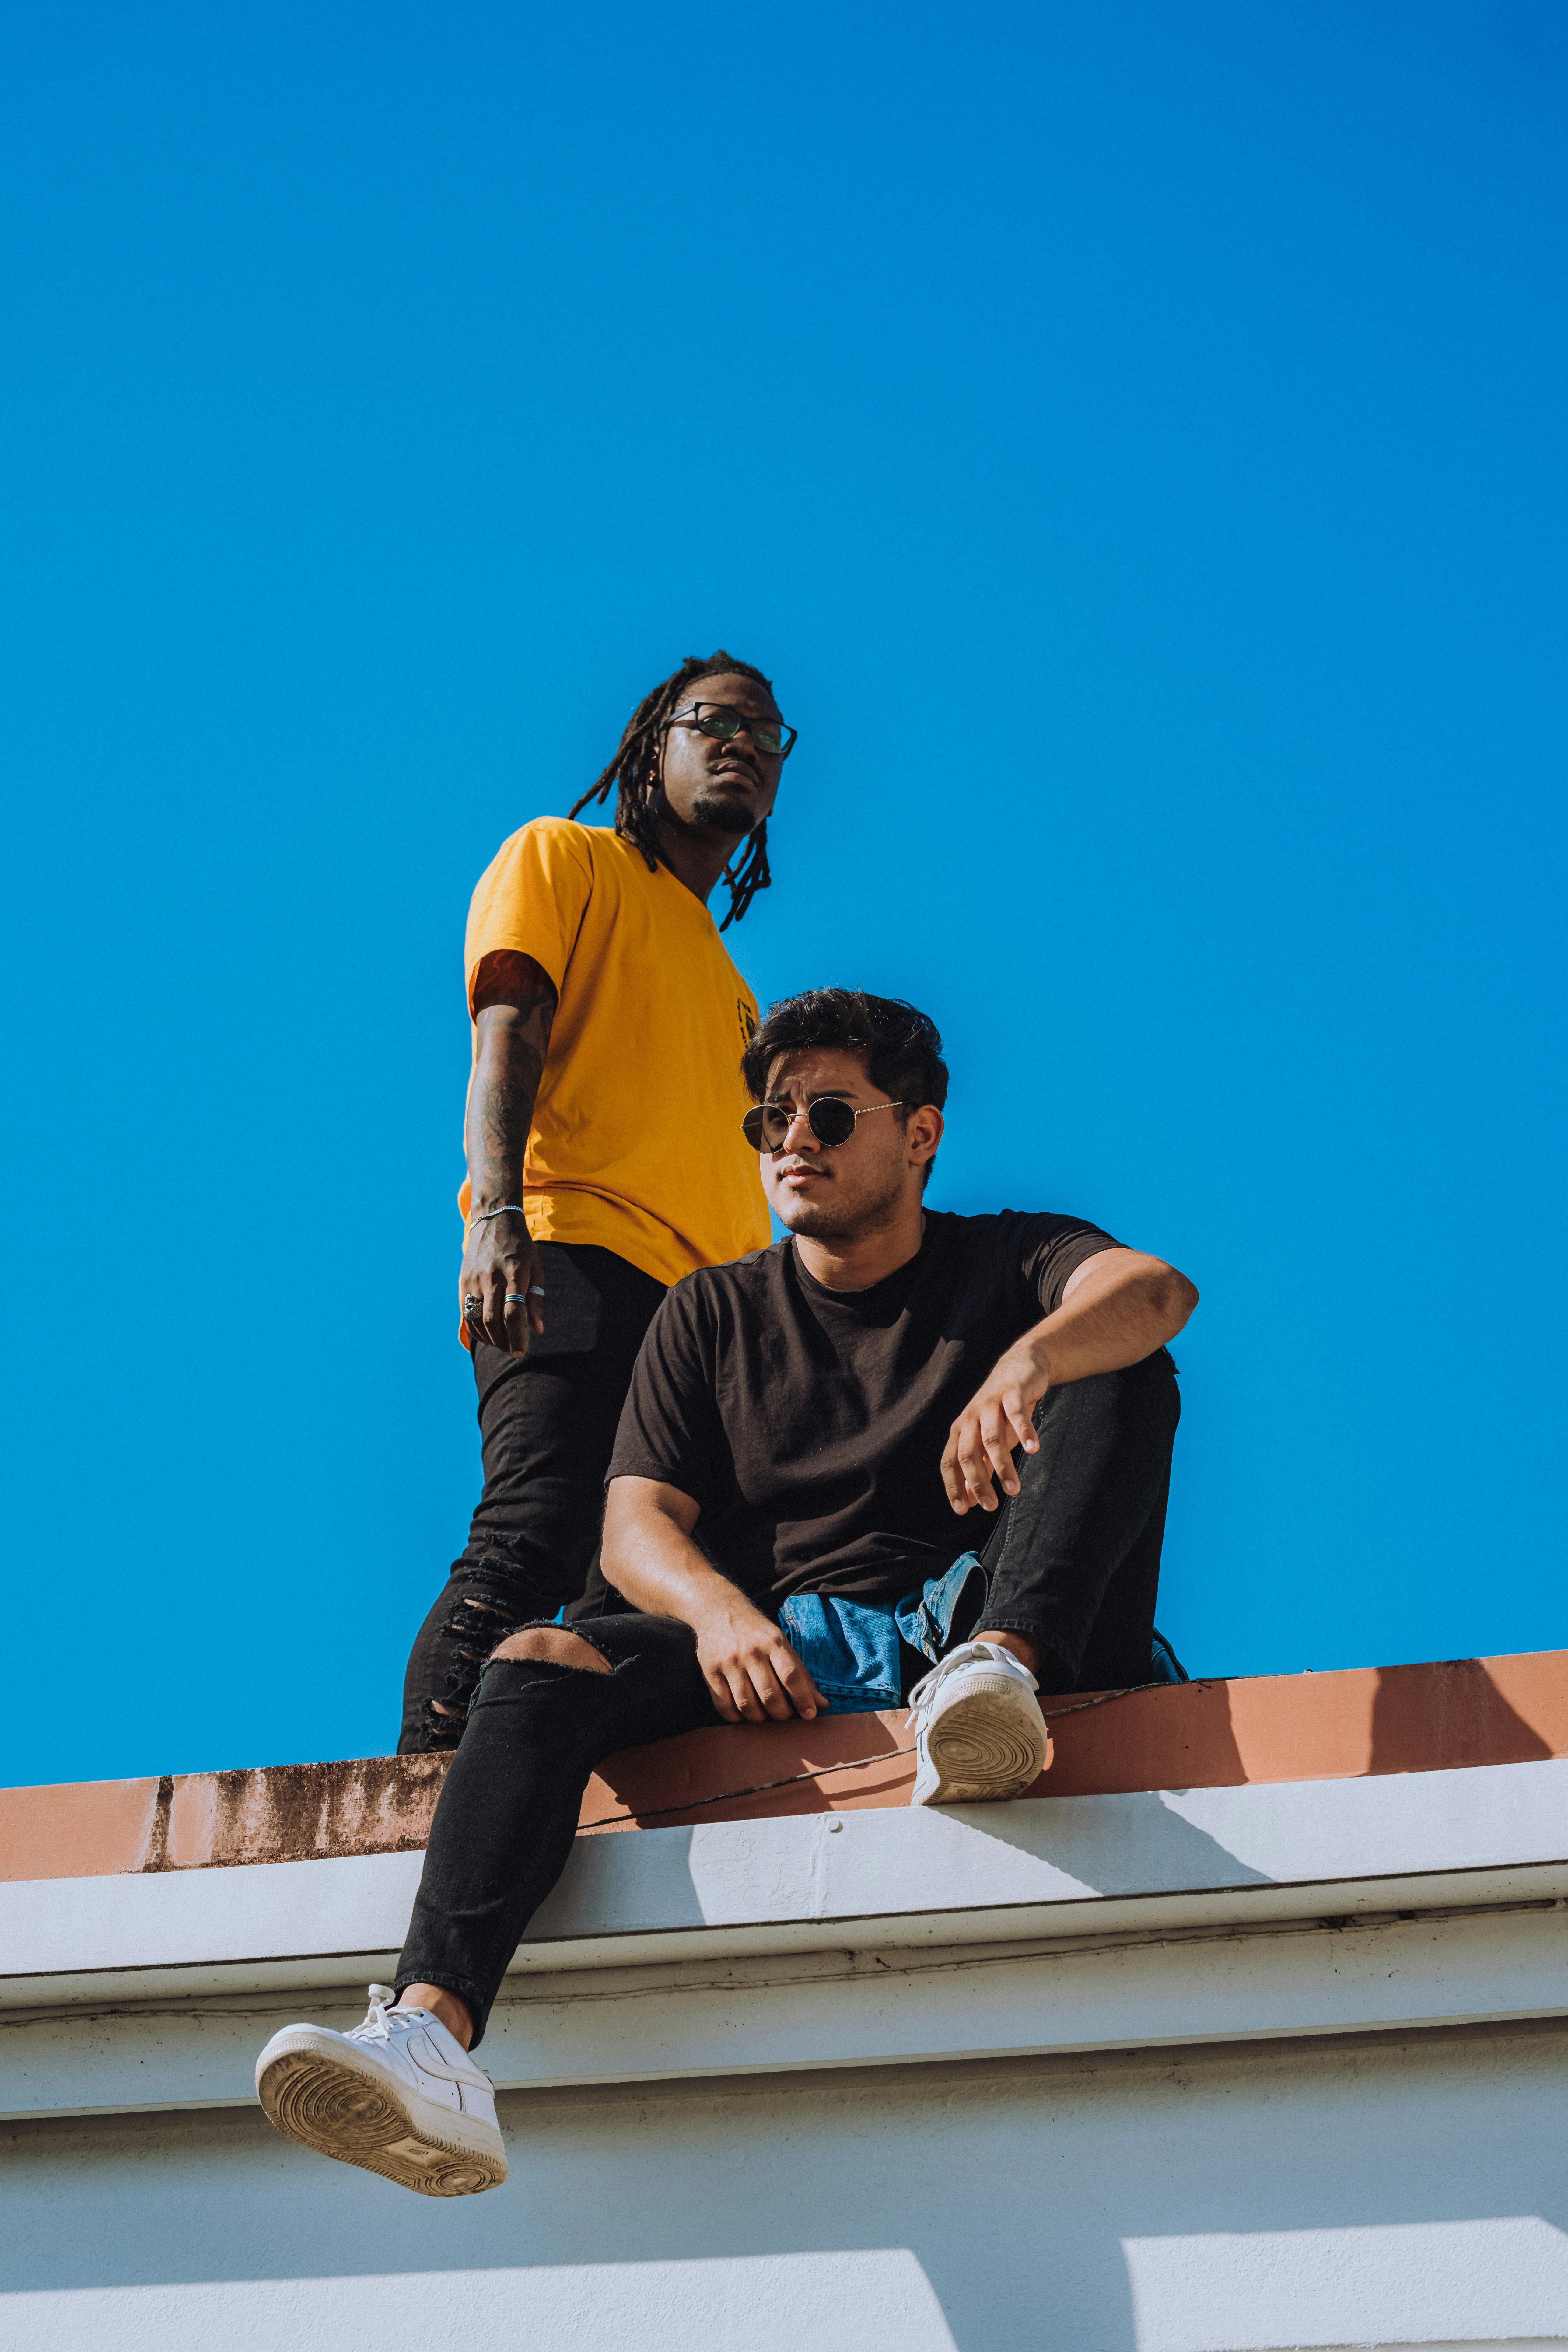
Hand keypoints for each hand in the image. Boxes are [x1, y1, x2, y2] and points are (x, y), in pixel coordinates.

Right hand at [459, 1215, 544, 1356]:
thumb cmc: (521, 1247)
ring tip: (502, 1345)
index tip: (522, 1352)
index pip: (513, 1312)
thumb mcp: (536, 1268)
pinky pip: (466, 1313)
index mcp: (514, 1273)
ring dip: (490, 1338)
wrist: (494, 1221)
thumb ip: (536, 1299)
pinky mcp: (463, 1281)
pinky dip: (476, 1329)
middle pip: (493, 1320)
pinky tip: (487, 1336)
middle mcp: (491, 1277)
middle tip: (514, 1352)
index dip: (517, 1336)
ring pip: (478, 1319)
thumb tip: (537, 1330)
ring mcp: (474, 1279)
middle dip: (504, 1342)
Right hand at [692, 1593, 826, 1723]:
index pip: (791, 1676)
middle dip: (781, 1714)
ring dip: (760, 1718)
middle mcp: (750, 1652)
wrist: (719, 1610)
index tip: (810, 1715)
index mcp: (773, 1643)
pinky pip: (725, 1707)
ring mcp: (728, 1663)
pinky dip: (737, 1717)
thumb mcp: (781, 1644)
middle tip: (783, 1714)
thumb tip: (822, 1704)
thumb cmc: (757, 1632)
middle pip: (770, 1696)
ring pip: (747, 1705)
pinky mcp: (709, 1672)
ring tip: (764, 1714)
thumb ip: (802, 1674)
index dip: (803, 1699)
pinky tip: (743, 1712)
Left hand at [941, 1335, 1051, 1513]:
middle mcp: (970, 1417)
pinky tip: (1033, 1449)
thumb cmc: (1001, 1412)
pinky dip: (1025, 1431)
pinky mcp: (1011, 1392)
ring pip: (992, 1438)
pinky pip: (1016, 1414)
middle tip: (991, 1506)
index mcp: (960, 1431)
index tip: (962, 1510)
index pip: (950, 1462)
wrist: (1019, 1368)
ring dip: (1002, 1466)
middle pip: (967, 1453)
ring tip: (1014, 1489)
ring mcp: (989, 1404)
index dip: (954, 1486)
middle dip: (978, 1482)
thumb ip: (978, 1469)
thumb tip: (968, 1503)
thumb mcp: (987, 1442)